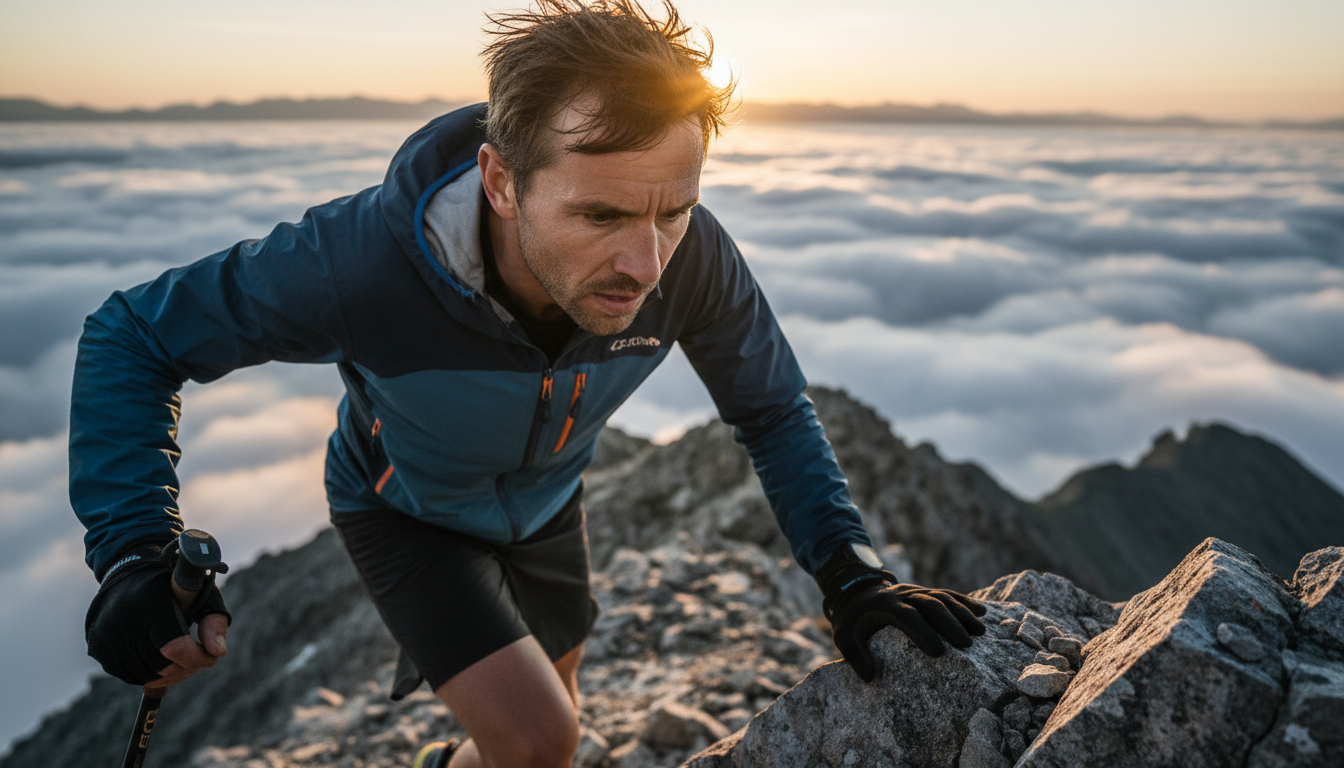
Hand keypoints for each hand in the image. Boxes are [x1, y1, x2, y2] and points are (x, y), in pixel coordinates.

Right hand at [85, 543, 231, 685]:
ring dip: (169, 675)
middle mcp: (124, 618)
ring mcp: (106, 634)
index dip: (197, 658)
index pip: (175, 646)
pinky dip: (149, 674)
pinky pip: (129, 675)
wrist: (128, 569)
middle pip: (161, 665)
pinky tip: (161, 660)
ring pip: (145, 675)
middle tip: (198, 659)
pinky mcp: (97, 646)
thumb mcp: (201, 593)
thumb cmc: (172, 584)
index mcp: (152, 601)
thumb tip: (218, 653)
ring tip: (181, 660)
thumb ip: (214, 621)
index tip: (210, 657)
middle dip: (187, 668)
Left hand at [829, 581, 987, 681]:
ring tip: (979, 633)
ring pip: (942, 597)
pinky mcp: (924, 591)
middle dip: (949, 623)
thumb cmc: (852, 620)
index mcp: (883, 604)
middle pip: (930, 604)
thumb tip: (869, 677)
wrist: (856, 591)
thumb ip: (854, 656)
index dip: (922, 632)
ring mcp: (915, 590)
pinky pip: (947, 593)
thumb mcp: (843, 636)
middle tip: (966, 645)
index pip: (906, 616)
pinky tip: (981, 613)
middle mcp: (902, 593)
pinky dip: (964, 602)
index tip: (938, 652)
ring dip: (962, 613)